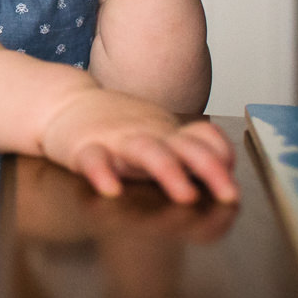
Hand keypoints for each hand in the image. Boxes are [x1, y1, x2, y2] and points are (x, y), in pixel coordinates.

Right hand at [40, 89, 237, 203]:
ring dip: (168, 170)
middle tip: (229, 195)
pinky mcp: (82, 148)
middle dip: (209, 168)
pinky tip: (110, 189)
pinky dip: (102, 173)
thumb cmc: (114, 125)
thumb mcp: (157, 130)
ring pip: (146, 151)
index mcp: (166, 133)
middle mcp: (147, 135)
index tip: (235, 181)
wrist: (62, 102)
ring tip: (185, 194)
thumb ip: (191, 144)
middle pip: (183, 146)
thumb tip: (228, 163)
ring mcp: (116, 140)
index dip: (223, 156)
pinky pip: (93, 160)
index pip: (204, 138)